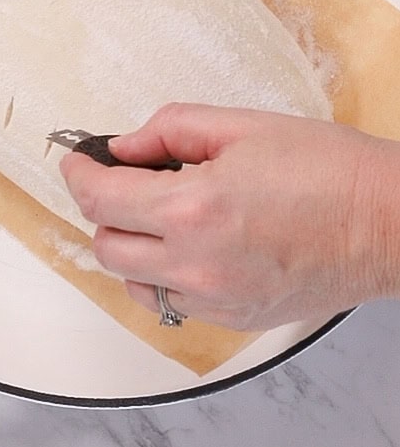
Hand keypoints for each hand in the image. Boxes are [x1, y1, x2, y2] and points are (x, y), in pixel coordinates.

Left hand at [60, 104, 399, 330]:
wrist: (388, 222)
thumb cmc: (328, 170)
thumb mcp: (242, 126)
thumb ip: (169, 130)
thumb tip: (124, 147)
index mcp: (192, 209)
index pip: (101, 199)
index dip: (78, 174)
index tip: (78, 161)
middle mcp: (194, 264)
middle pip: (106, 246)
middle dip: (104, 209)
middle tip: (126, 182)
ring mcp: (214, 300)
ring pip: (134, 282)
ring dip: (132, 246)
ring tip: (162, 215)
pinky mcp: (235, 319)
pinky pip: (173, 303)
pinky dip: (165, 275)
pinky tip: (191, 246)